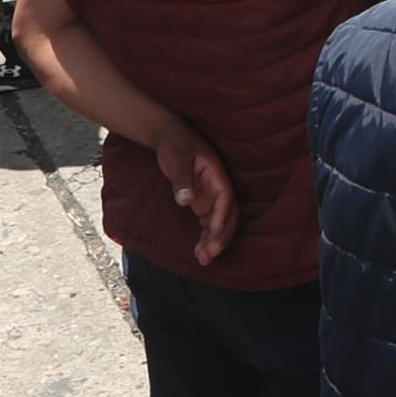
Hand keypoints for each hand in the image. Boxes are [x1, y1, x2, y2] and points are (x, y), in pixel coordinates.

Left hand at [154, 122, 236, 266]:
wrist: (168, 136)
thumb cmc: (175, 143)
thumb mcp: (177, 158)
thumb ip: (182, 179)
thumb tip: (186, 200)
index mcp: (216, 174)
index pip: (225, 198)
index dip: (222, 216)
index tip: (215, 232)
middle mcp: (217, 187)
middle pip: (227, 214)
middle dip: (221, 235)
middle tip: (210, 255)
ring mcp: (210, 196)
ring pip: (218, 222)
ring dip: (214, 241)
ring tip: (203, 259)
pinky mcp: (201, 202)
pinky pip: (207, 223)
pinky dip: (205, 237)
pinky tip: (199, 252)